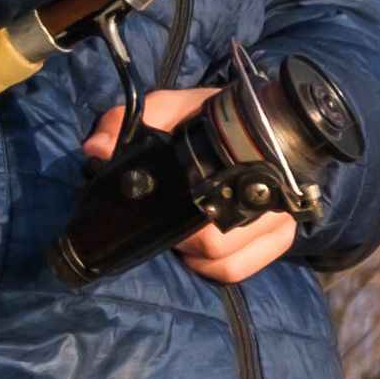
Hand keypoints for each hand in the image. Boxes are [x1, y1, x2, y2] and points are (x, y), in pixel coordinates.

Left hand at [74, 83, 297, 284]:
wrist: (258, 121)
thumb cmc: (208, 117)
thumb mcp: (167, 108)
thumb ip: (127, 120)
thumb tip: (97, 149)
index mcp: (244, 157)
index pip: (211, 206)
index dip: (180, 220)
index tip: (164, 208)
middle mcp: (271, 193)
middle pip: (216, 244)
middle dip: (182, 238)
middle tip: (169, 218)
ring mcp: (281, 219)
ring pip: (227, 262)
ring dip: (196, 256)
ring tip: (184, 233)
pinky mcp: (282, 238)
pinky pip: (240, 270)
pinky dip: (214, 268)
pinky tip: (200, 251)